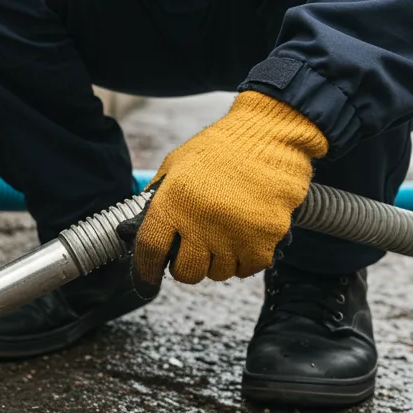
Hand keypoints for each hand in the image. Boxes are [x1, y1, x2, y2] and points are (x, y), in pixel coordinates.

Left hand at [132, 91, 327, 285]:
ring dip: (218, 263)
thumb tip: (143, 227)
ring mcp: (233, 234)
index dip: (146, 269)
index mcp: (172, 202)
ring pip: (219, 273)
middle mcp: (200, 222)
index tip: (148, 277)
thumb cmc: (221, 148)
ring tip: (223, 239)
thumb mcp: (176, 165)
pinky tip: (244, 241)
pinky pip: (248, 269)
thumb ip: (159, 197)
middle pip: (186, 272)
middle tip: (193, 253)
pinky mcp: (264, 239)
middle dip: (186, 268)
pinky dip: (245, 261)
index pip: (150, 250)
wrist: (269, 135)